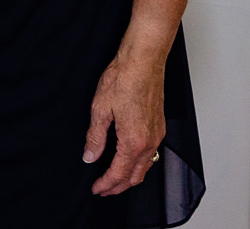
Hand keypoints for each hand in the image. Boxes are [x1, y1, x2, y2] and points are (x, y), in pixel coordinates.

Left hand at [83, 46, 167, 195]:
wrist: (143, 61)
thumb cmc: (123, 78)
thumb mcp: (100, 109)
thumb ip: (95, 137)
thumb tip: (90, 156)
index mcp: (134, 141)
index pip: (118, 173)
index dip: (105, 184)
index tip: (96, 188)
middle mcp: (149, 141)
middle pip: (135, 177)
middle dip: (118, 187)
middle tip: (103, 189)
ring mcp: (157, 135)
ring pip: (145, 167)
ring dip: (130, 177)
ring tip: (114, 179)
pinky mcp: (159, 127)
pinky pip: (151, 155)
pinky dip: (139, 165)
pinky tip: (128, 160)